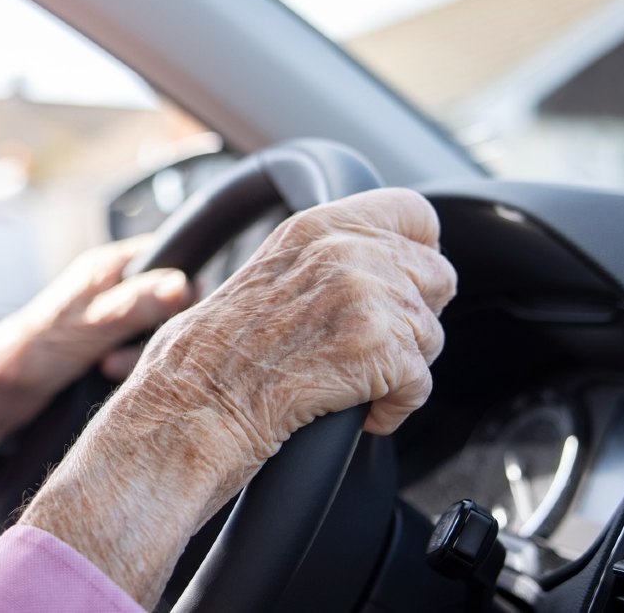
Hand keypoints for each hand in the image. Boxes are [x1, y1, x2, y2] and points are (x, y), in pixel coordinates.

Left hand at [0, 236, 190, 522]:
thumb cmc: (29, 351)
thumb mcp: (89, 326)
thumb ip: (137, 305)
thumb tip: (183, 284)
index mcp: (107, 266)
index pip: (170, 257)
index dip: (184, 285)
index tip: (180, 316)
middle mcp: (110, 286)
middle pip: (167, 299)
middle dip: (159, 329)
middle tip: (129, 352)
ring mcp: (107, 316)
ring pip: (152, 329)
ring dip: (141, 352)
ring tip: (111, 368)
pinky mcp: (103, 345)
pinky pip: (136, 351)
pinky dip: (130, 365)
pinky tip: (110, 377)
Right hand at [20, 187, 455, 604]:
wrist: (188, 408)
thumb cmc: (209, 359)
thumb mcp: (266, 275)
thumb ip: (325, 259)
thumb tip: (383, 265)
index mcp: (315, 226)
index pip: (414, 212)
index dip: (418, 252)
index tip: (406, 283)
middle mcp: (344, 251)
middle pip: (436, 276)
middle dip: (412, 319)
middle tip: (368, 348)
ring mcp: (363, 297)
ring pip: (431, 335)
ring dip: (400, 369)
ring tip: (350, 381)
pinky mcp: (377, 349)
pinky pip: (421, 382)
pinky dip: (395, 408)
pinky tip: (359, 411)